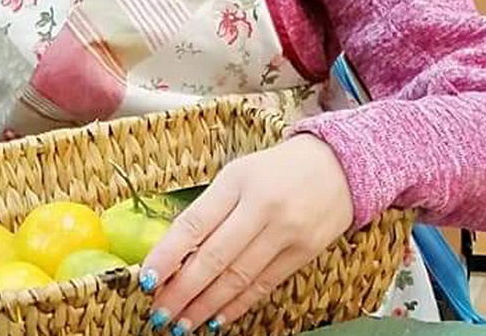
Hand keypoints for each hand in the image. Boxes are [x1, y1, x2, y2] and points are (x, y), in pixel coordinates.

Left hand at [141, 135, 352, 333]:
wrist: (338, 165)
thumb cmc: (276, 169)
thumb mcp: (238, 174)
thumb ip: (209, 209)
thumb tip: (175, 252)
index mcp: (238, 180)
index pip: (195, 223)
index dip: (167, 255)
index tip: (146, 279)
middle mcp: (261, 207)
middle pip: (214, 257)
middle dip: (182, 290)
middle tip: (159, 311)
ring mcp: (285, 232)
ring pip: (238, 277)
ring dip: (205, 305)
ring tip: (182, 322)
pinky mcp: (303, 253)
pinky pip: (263, 285)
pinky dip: (236, 306)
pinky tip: (215, 318)